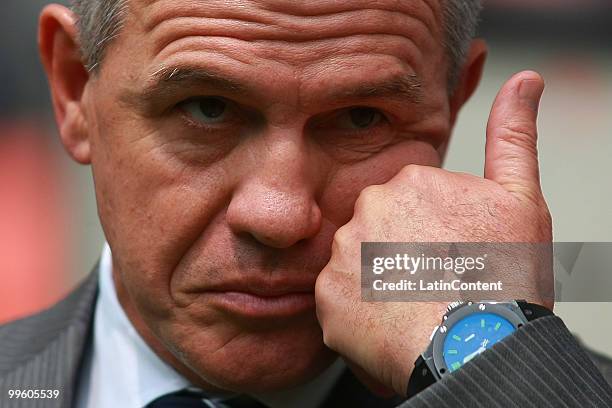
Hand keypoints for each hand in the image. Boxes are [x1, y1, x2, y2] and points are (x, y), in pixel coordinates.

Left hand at [315, 71, 552, 395]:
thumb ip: (513, 136)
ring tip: (413, 307)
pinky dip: (360, 314)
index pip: (409, 206)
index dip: (431, 235)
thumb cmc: (503, 277)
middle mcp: (366, 210)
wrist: (478, 345)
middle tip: (433, 285)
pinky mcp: (326, 296)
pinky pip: (340, 301)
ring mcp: (342, 253)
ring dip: (379, 284)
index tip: (450, 258)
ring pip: (358, 266)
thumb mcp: (519, 198)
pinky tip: (390, 325)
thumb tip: (525, 80)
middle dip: (401, 255)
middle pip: (379, 232)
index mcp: (407, 182)